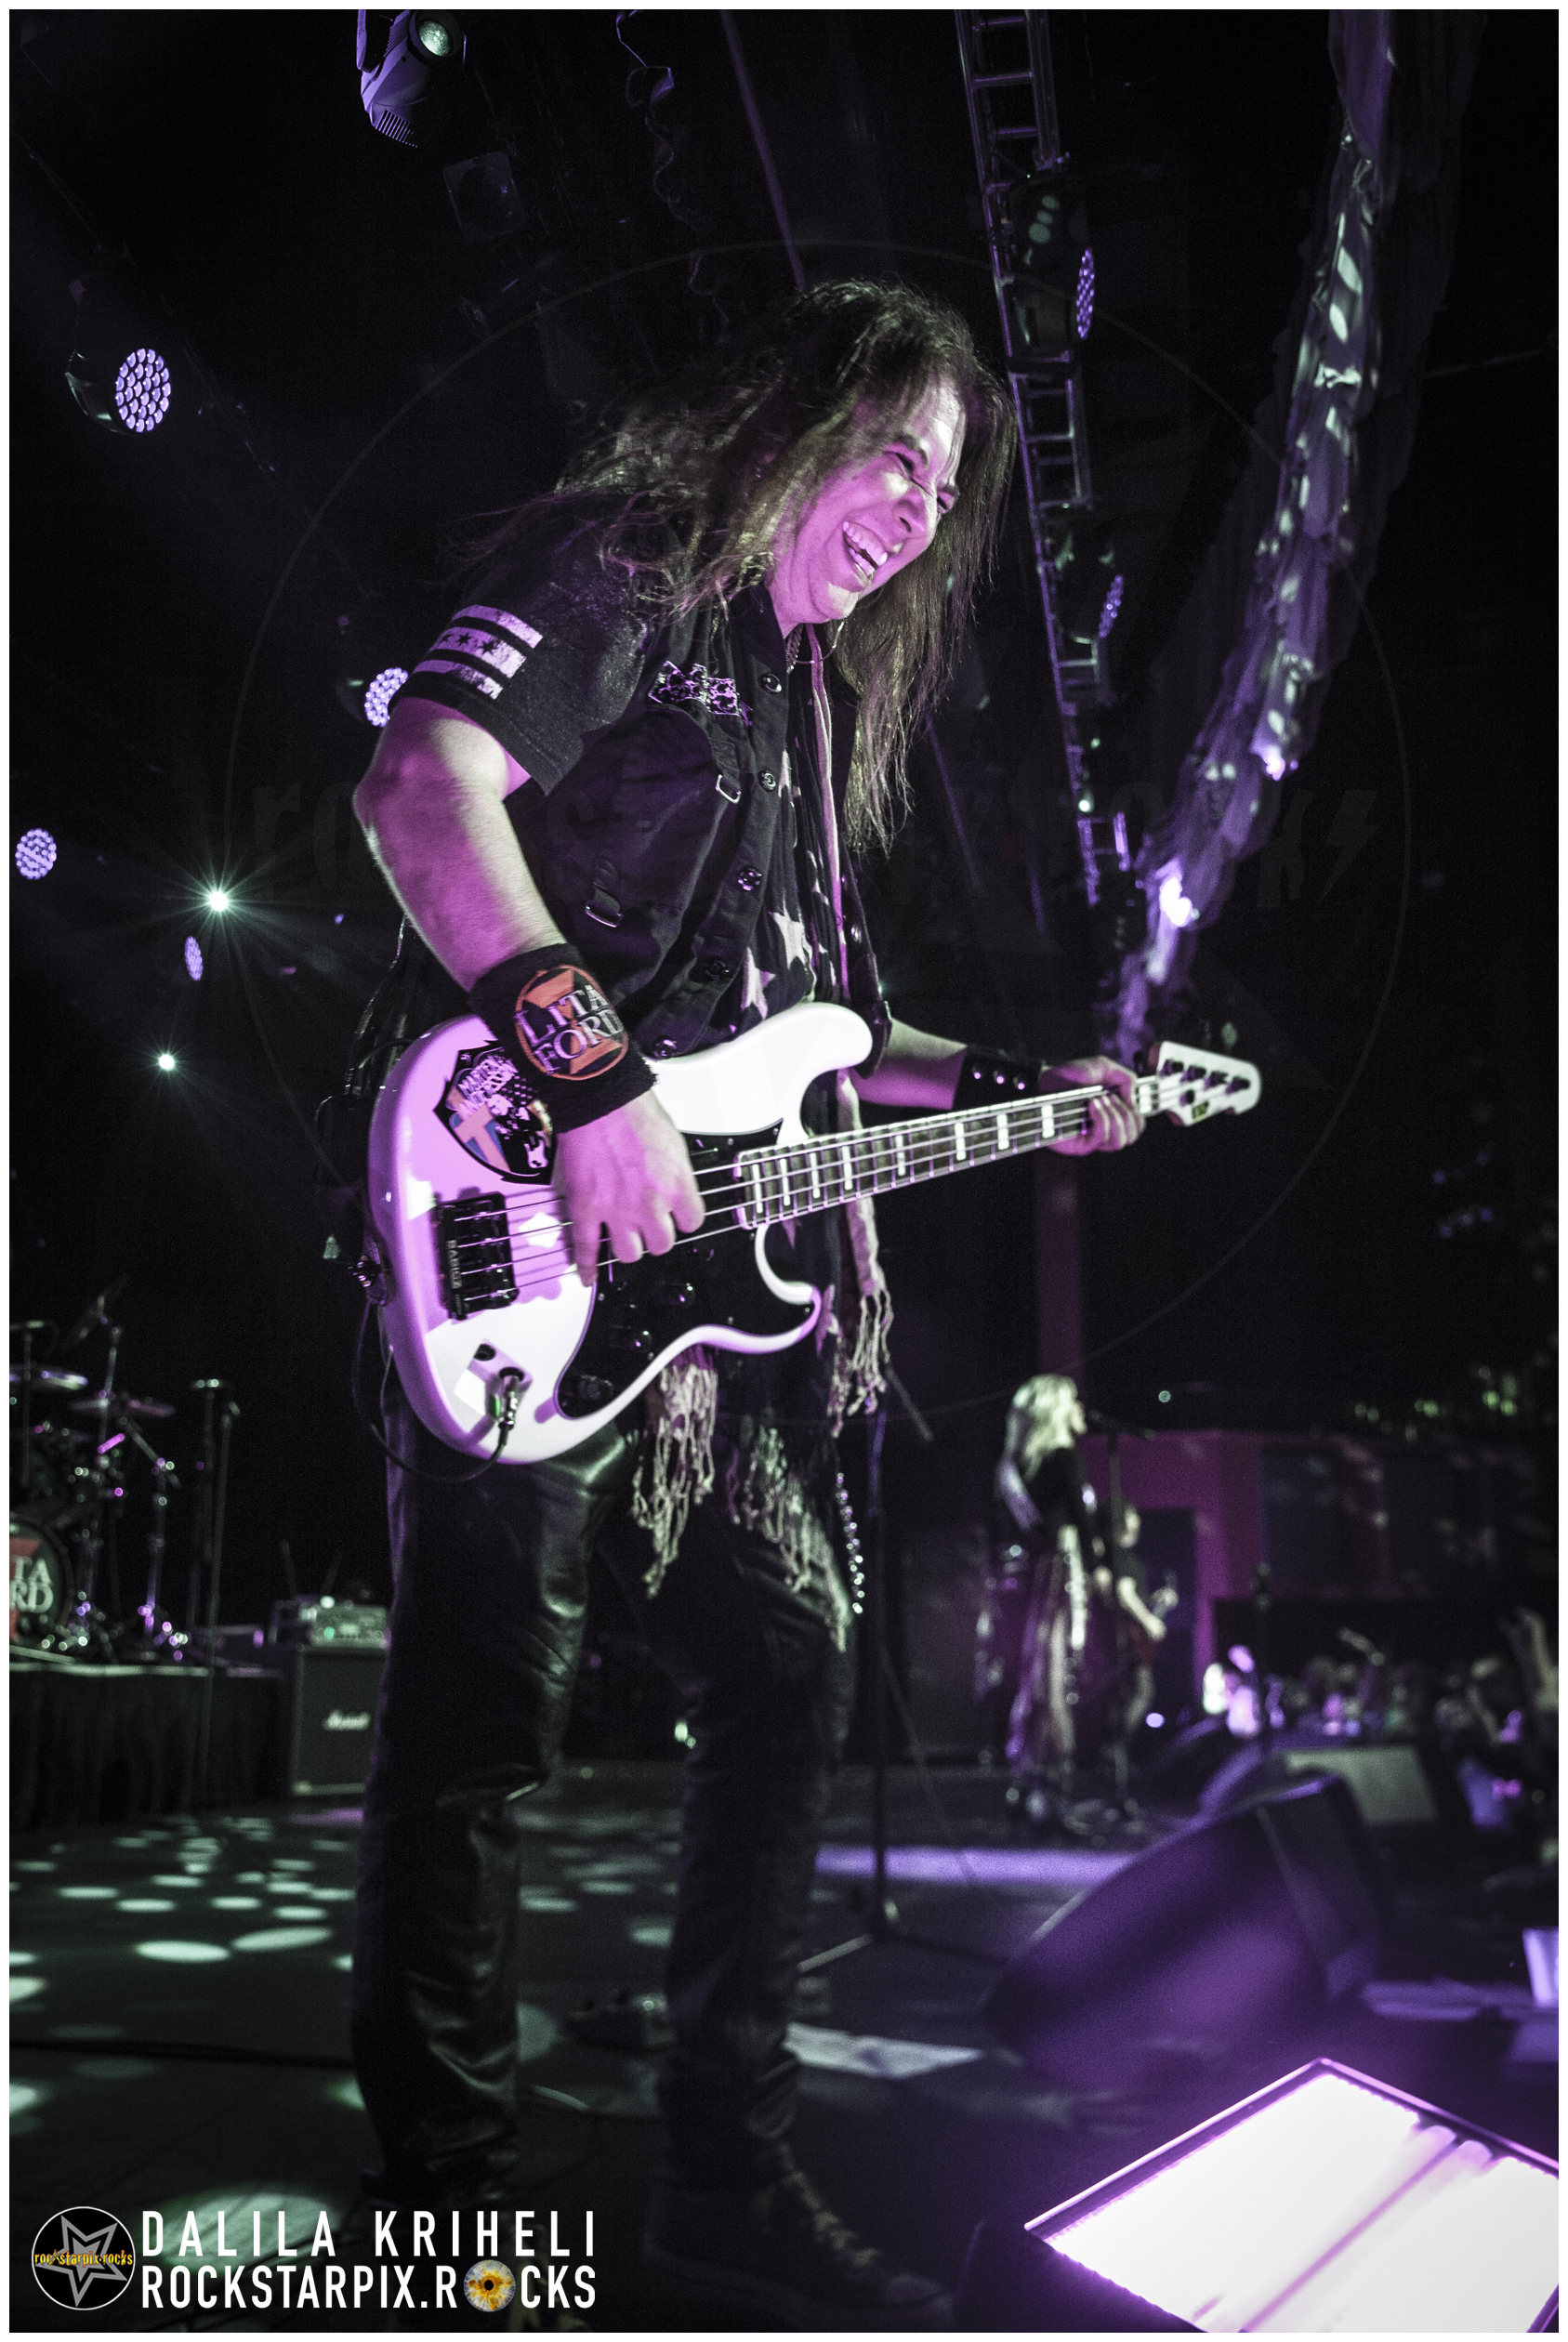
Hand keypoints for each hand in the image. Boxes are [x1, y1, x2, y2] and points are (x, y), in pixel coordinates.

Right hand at [554, 1089, 704, 1280]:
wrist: (599, 1098)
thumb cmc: (634, 1110)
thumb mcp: (673, 1143)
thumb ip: (676, 1175)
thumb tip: (673, 1189)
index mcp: (677, 1186)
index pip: (691, 1223)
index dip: (683, 1219)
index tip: (677, 1216)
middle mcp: (650, 1204)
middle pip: (661, 1244)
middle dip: (656, 1235)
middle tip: (648, 1224)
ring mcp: (616, 1210)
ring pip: (629, 1254)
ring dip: (628, 1246)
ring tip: (624, 1235)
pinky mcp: (585, 1208)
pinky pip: (586, 1248)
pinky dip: (586, 1266)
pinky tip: (588, 1277)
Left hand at [1042, 1056, 1144, 1154]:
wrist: (1047, 1081)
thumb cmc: (1071, 1076)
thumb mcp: (1104, 1068)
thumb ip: (1126, 1078)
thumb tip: (1134, 1102)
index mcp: (1113, 1115)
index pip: (1137, 1126)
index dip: (1137, 1113)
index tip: (1126, 1097)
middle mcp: (1106, 1129)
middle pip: (1133, 1134)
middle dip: (1125, 1111)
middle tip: (1107, 1096)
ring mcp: (1094, 1139)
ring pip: (1121, 1141)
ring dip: (1114, 1116)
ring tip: (1097, 1100)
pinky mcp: (1082, 1146)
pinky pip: (1102, 1139)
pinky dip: (1102, 1119)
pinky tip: (1091, 1105)